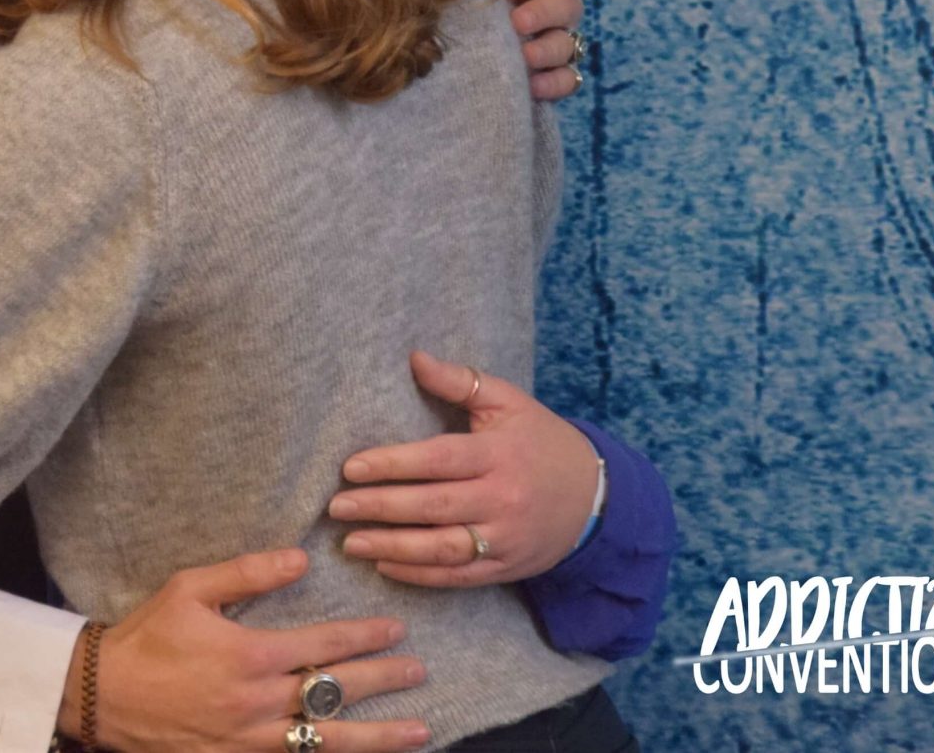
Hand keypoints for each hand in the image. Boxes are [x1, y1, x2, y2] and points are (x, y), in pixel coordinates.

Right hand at [88, 549, 426, 752]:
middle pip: (338, 692)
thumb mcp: (189, 590)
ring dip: (380, 735)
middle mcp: (260, 702)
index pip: (325, 645)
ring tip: (420, 730)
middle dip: (385, 679)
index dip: (366, 636)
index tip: (396, 629)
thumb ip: (247, 573)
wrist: (104, 696)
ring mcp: (252, 740)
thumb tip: (300, 558)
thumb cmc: (146, 638)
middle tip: (418, 671)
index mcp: (251, 655)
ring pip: (331, 740)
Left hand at [327, 350, 602, 585]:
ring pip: (444, 548)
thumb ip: (460, 381)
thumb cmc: (539, 441)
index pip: (438, 460)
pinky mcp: (506, 567)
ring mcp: (506, 539)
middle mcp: (502, 499)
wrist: (597, 497)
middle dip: (381, 508)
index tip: (350, 468)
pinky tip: (385, 564)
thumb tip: (414, 358)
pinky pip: (459, 576)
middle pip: (434, 506)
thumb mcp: (508, 402)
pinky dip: (420, 575)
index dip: (393, 464)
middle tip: (336, 507)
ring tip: (350, 543)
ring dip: (394, 547)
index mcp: (498, 455)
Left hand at [461, 0, 584, 101]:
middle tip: (516, 22)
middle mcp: (546, 11)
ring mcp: (551, 46)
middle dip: (546, 12)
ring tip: (524, 57)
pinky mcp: (549, 80)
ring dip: (550, 49)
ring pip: (572, 43)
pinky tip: (531, 85)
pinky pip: (569, 80)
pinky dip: (555, 82)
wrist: (439, 59)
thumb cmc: (456, 9)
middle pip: (569, 4)